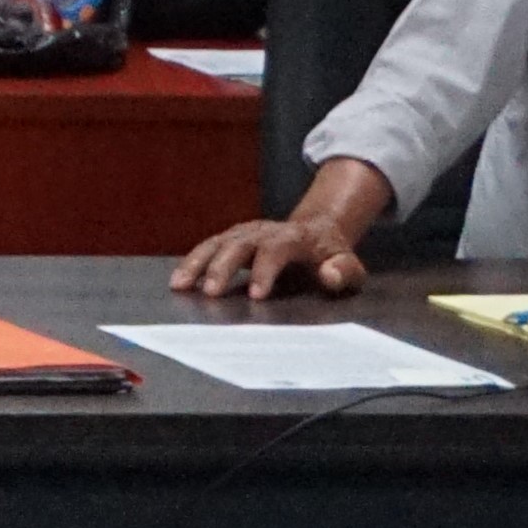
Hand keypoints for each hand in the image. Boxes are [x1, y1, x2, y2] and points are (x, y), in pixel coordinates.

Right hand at [170, 158, 392, 299]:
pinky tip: (178, 281)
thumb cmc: (331, 256)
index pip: (275, 250)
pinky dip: (190, 263)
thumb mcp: (350, 265)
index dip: (265, 271)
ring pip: (216, 243)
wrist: (317, 231)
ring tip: (180, 285)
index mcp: (294, 237)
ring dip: (196, 263)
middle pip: (238, 245)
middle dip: (222, 268)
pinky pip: (207, 248)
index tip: (256, 296)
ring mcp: (244, 233)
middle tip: (211, 293)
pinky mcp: (230, 239)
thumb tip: (328, 276)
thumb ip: (344, 271)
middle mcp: (264, 231)